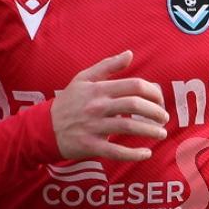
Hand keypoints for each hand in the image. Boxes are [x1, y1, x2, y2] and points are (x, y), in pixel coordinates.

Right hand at [51, 50, 168, 161]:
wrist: (44, 127)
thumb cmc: (69, 101)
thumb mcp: (84, 78)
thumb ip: (108, 65)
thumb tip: (130, 54)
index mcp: (98, 88)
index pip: (133, 85)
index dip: (153, 92)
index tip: (160, 100)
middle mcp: (97, 106)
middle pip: (135, 105)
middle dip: (155, 111)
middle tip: (164, 118)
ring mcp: (94, 126)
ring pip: (129, 127)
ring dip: (150, 131)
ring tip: (161, 133)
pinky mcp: (90, 145)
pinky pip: (116, 151)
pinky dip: (133, 154)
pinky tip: (146, 153)